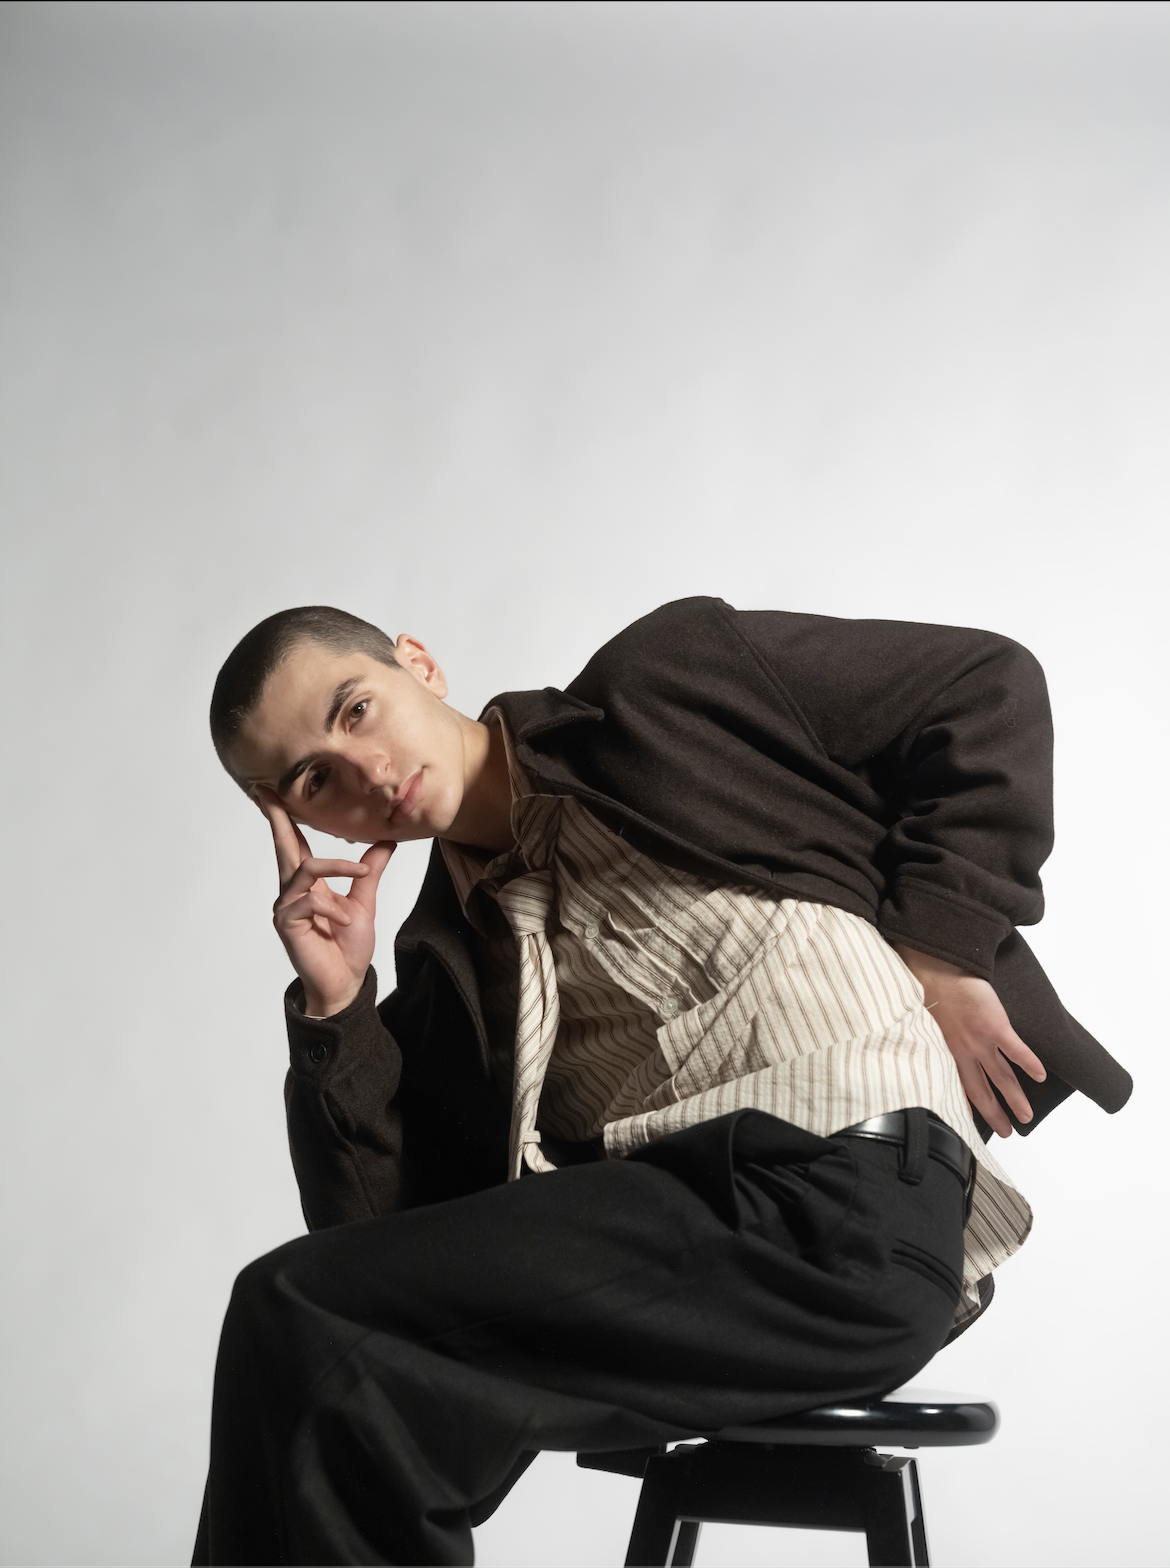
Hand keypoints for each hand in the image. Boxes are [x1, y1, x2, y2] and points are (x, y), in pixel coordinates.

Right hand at [254, 786, 394, 1016]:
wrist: (346, 981)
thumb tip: (387, 838)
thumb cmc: (348, 944)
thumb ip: (370, 869)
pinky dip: (332, 907)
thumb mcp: (365, 899)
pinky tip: (344, 918)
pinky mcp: (288, 923)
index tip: (271, 792)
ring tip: (360, 877)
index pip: (294, 843)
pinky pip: (310, 901)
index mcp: (309, 882)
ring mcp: (287, 906)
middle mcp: (293, 890)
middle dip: (277, 818)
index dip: (283, 817)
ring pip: (306, 869)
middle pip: (283, 846)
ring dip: (337, 869)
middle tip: (268, 792)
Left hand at [894, 944, 1046, 1137]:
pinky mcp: (996, 1026)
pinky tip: (1040, 1076)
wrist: (933, 965)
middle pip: (981, 1091)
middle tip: (1006, 1132)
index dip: (965, 1107)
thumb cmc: (919, 985)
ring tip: (1025, 1116)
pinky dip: (1030, 1064)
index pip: (955, 1086)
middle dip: (995, 1114)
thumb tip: (910, 1042)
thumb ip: (920, 1036)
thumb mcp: (914, 1020)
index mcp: (941, 1051)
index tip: (970, 1126)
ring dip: (1016, 1099)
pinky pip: (1017, 1050)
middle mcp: (961, 1052)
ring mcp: (980, 1041)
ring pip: (1002, 1077)